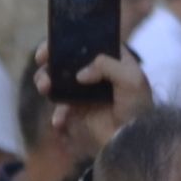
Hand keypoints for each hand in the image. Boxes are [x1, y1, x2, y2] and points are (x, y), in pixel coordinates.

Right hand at [34, 42, 150, 159]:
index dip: (66, 40)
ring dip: (46, 82)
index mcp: (110, 59)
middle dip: (50, 60)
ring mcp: (85, 93)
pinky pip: (60, 110)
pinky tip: (59, 121)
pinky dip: (57, 114)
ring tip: (45, 87)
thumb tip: (79, 75)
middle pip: (66, 60)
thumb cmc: (138, 107)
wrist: (134, 140)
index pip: (85, 42)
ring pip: (58, 82)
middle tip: (41, 62)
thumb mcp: (131, 78)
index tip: (51, 45)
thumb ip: (106, 65)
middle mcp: (95, 73)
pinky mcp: (78, 113)